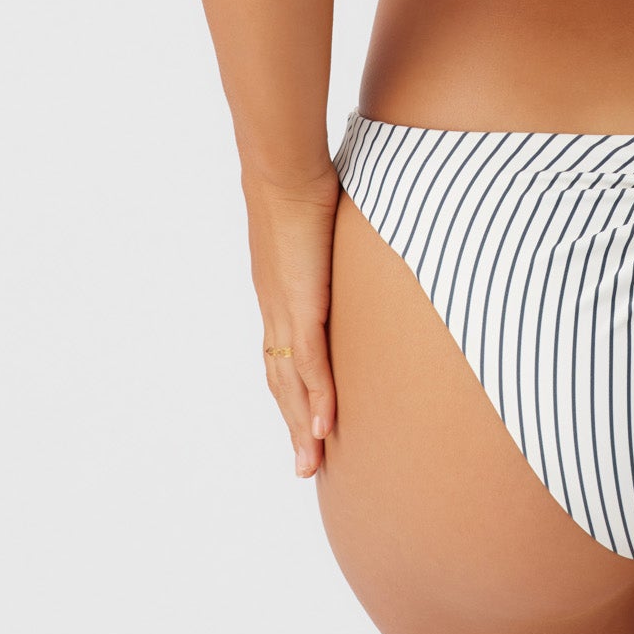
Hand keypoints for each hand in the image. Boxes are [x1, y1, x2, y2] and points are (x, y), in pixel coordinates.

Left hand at [243, 166, 340, 478]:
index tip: (306, 418)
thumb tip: (357, 229)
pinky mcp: (301, 305)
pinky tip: (326, 426)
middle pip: (282, 381)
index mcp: (279, 292)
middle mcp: (276, 309)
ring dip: (303, 425)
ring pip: (292, 384)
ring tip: (311, 463)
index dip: (294, 389)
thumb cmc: (305, 182)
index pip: (283, 353)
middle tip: (305, 464)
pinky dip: (318, 398)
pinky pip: (310, 363)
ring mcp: (286, 311)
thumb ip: (339, 237)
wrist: (282, 169)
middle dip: (295, 423)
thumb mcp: (326, 220)